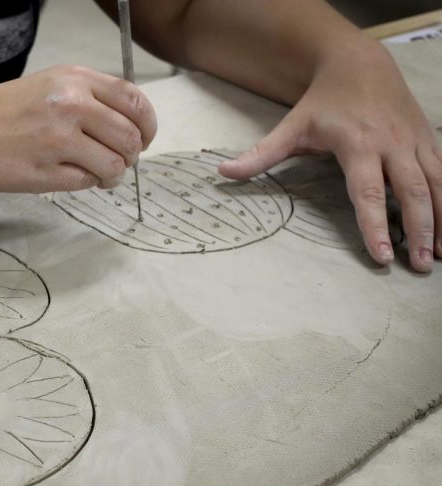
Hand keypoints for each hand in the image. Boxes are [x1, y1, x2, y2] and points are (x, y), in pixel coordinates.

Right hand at [0, 64, 156, 192]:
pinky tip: (70, 174)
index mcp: (76, 79)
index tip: (145, 138)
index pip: (134, 102)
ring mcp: (58, 140)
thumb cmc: (8, 111)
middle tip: (119, 161)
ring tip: (98, 173)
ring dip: (112, 175)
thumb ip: (93, 98)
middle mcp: (71, 105)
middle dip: (131, 155)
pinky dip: (86, 183)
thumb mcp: (53, 85)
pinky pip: (87, 182)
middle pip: (130, 138)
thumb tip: (134, 125)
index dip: (148, 125)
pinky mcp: (47, 171)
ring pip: (114, 165)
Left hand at [219, 39, 440, 272]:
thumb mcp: (291, 126)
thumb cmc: (323, 101)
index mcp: (359, 145)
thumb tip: (222, 173)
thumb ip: (260, 155)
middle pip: (412, 193)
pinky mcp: (429, 140)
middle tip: (417, 266)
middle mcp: (392, 144)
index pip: (369, 192)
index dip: (375, 225)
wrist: (359, 63)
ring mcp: (415, 142)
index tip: (383, 255)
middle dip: (419, 230)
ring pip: (437, 185)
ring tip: (437, 256)